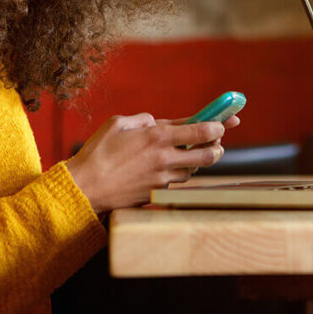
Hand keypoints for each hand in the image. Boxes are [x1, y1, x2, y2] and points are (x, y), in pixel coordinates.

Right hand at [64, 113, 229, 212]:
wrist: (85, 188)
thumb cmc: (98, 153)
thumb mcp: (118, 123)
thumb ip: (143, 120)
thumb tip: (158, 124)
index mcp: (157, 137)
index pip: (201, 131)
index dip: (219, 125)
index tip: (228, 121)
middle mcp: (165, 158)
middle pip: (208, 155)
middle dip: (218, 146)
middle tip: (218, 141)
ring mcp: (162, 179)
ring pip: (194, 171)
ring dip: (198, 161)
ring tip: (193, 153)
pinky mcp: (157, 193)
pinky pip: (177, 182)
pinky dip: (180, 173)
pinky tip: (172, 167)